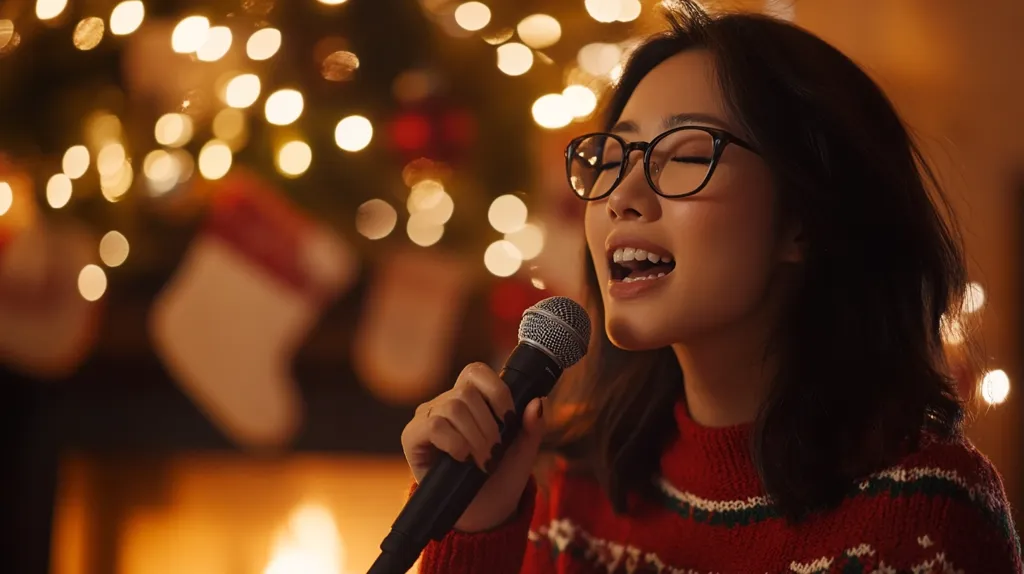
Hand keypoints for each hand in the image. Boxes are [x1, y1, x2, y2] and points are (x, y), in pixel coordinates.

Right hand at [401, 362, 545, 532]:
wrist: (483, 510)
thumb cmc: (501, 476)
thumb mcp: (523, 450)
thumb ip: (532, 426)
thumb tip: (537, 401)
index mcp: (470, 397)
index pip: (476, 372)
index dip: (497, 391)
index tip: (509, 420)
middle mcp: (445, 402)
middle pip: (466, 392)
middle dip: (488, 426)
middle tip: (495, 452)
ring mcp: (426, 417)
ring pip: (452, 407)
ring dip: (474, 437)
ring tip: (482, 460)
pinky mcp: (412, 437)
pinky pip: (433, 425)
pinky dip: (455, 443)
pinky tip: (462, 458)